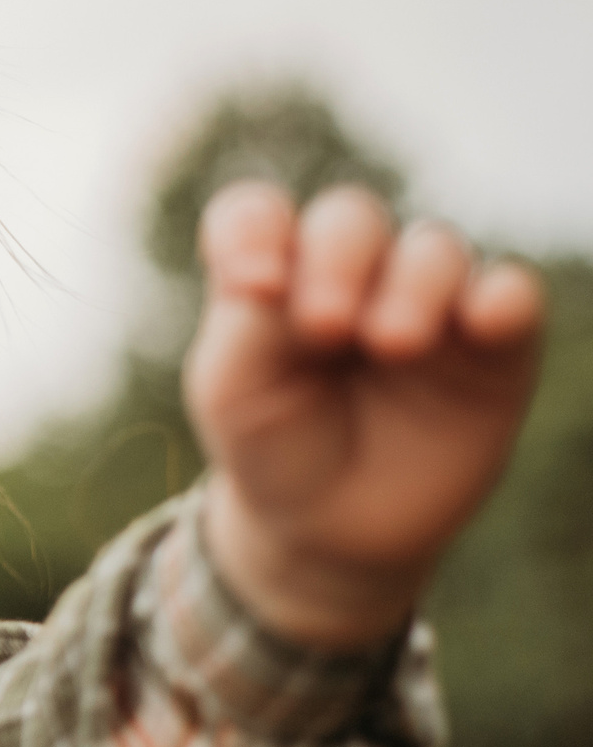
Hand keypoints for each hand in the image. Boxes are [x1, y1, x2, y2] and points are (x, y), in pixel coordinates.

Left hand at [185, 182, 543, 649]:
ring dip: (414, 283)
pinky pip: (511, 293)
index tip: (251, 284)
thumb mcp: (233, 393)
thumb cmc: (271, 447)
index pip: (258, 215)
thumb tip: (278, 268)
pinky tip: (484, 318)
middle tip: (322, 324)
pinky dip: (502, 296)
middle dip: (336, 258)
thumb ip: (247, 325)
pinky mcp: (492, 343)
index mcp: (274, 273)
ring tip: (392, 343)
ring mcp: (425, 299)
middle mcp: (352, 272)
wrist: (332, 531)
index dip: (254, 230)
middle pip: (350, 219)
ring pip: (433, 249)